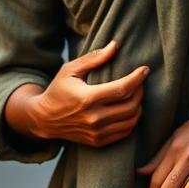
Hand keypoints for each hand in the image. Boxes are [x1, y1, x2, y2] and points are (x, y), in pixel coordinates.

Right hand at [26, 40, 148, 146]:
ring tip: (136, 95)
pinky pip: (125, 132)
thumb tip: (115, 46)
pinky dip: (132, 120)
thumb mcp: (70, 70)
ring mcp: (96, 132)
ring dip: (139, 106)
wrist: (43, 119)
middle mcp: (93, 118)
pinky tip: (130, 110)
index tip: (144, 69)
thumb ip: (93, 58)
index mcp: (87, 98)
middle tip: (139, 82)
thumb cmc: (58, 90)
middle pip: (131, 105)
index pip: (122, 89)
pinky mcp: (98, 141)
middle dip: (140, 91)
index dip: (137, 78)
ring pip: (131, 120)